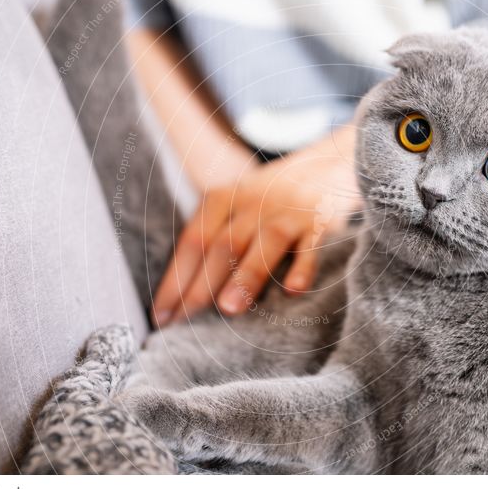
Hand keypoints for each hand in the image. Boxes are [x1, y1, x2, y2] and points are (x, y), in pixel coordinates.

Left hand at [152, 127, 358, 324]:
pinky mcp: (322, 224)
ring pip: (266, 242)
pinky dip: (303, 267)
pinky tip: (293, 290)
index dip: (175, 278)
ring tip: (229, 309)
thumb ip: (211, 240)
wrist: (326, 166)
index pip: (194, 240)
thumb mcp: (234, 207)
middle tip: (185, 322)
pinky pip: (312, 246)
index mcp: (224, 199)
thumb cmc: (268, 201)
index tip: (162, 316)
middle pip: (224, 243)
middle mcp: (254, 204)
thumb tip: (179, 298)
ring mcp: (290, 214)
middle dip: (202, 284)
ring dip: (247, 275)